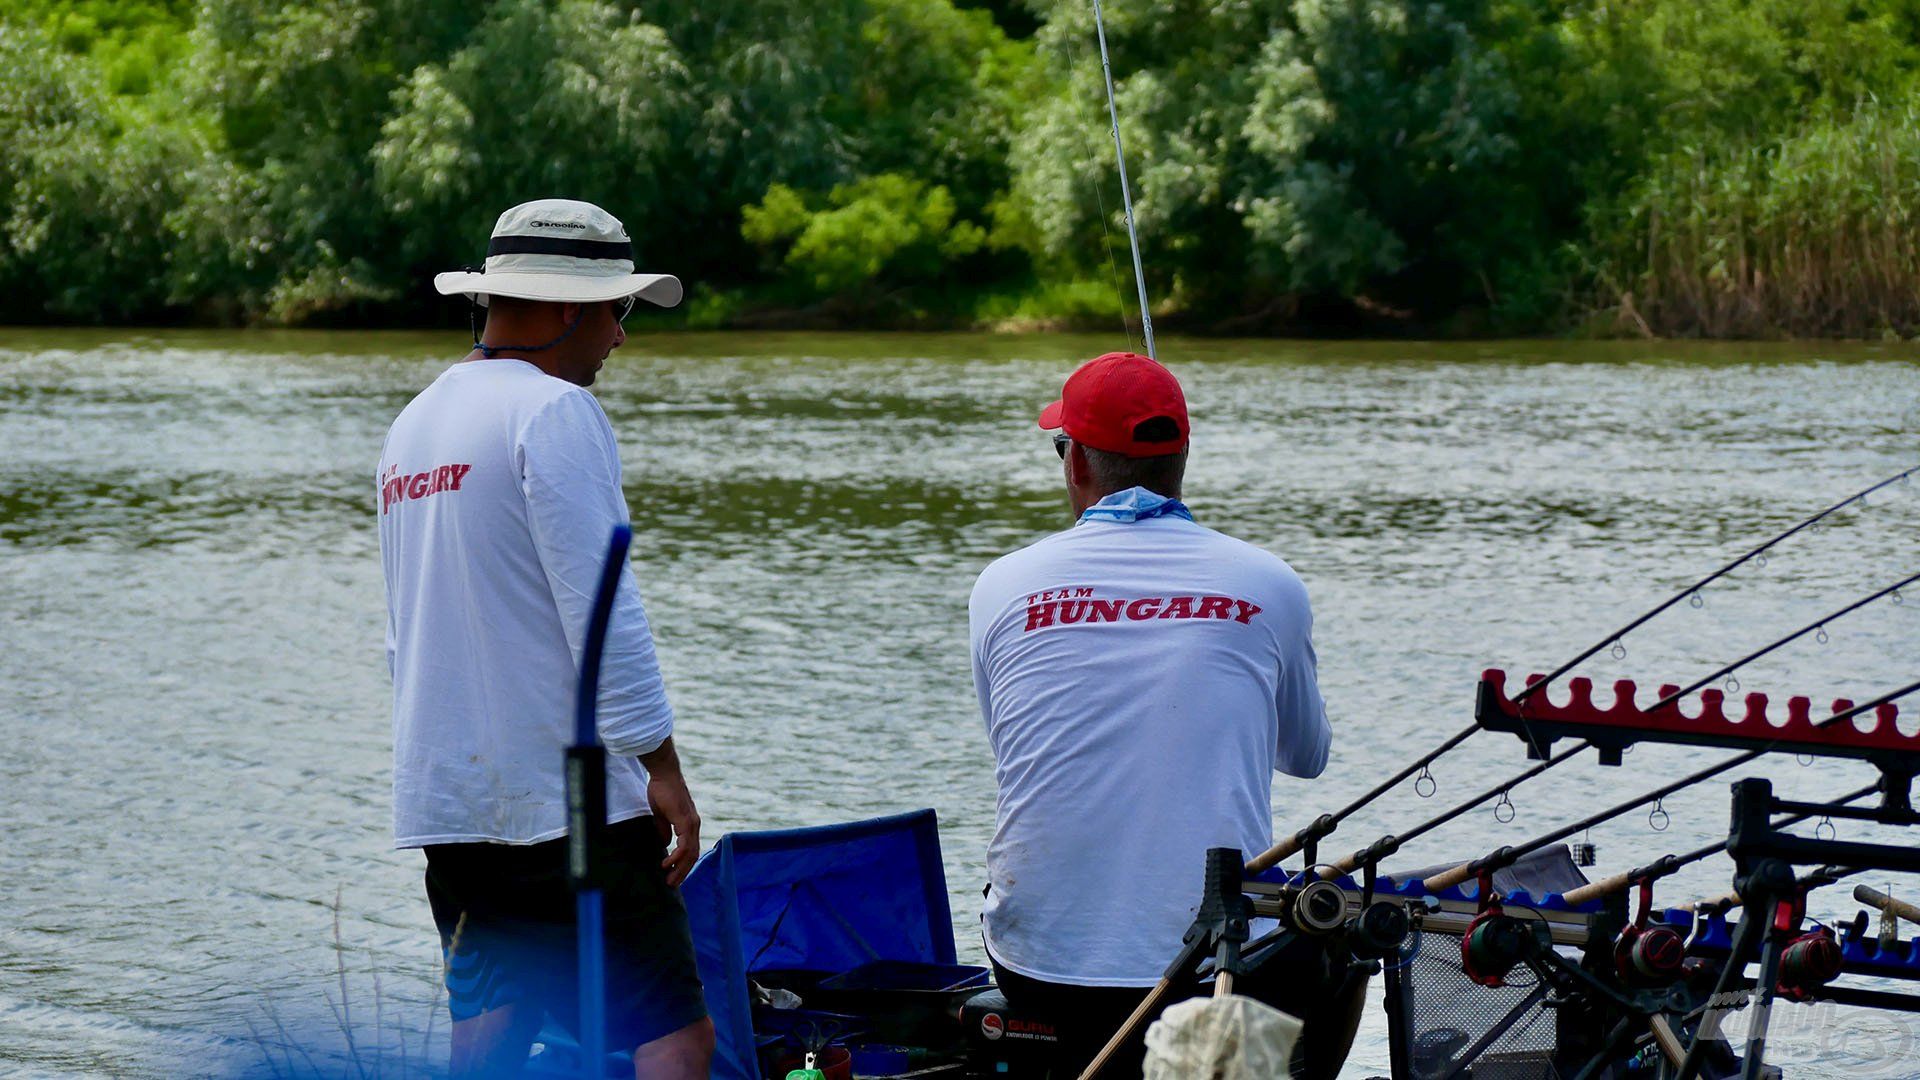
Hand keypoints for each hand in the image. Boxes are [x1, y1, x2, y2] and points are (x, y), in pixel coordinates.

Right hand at [646, 769, 700, 886]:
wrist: (665, 773)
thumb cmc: (662, 791)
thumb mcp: (661, 815)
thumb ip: (665, 829)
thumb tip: (664, 844)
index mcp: (689, 824)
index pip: (690, 850)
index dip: (683, 864)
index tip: (673, 874)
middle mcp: (694, 825)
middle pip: (693, 855)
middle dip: (682, 872)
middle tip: (671, 884)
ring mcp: (692, 823)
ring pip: (690, 853)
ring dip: (680, 868)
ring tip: (669, 879)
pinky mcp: (686, 821)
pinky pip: (684, 845)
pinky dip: (677, 857)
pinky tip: (667, 863)